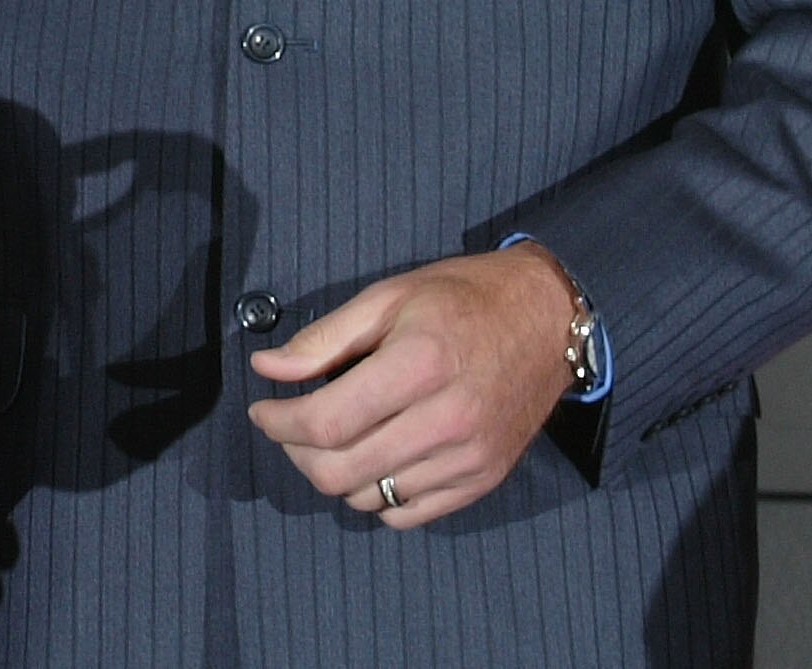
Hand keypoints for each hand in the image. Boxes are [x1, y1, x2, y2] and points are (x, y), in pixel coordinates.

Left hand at [244, 241, 576, 527]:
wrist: (550, 320)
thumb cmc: (464, 299)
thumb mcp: (388, 297)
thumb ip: (324, 339)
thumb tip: (267, 368)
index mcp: (419, 364)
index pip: (326, 422)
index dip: (279, 422)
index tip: (262, 410)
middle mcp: (447, 419)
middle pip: (340, 471)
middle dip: (297, 453)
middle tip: (289, 427)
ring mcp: (469, 457)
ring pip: (369, 499)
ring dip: (335, 474)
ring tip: (334, 438)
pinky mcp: (483, 480)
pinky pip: (408, 515)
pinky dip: (377, 497)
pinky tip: (375, 459)